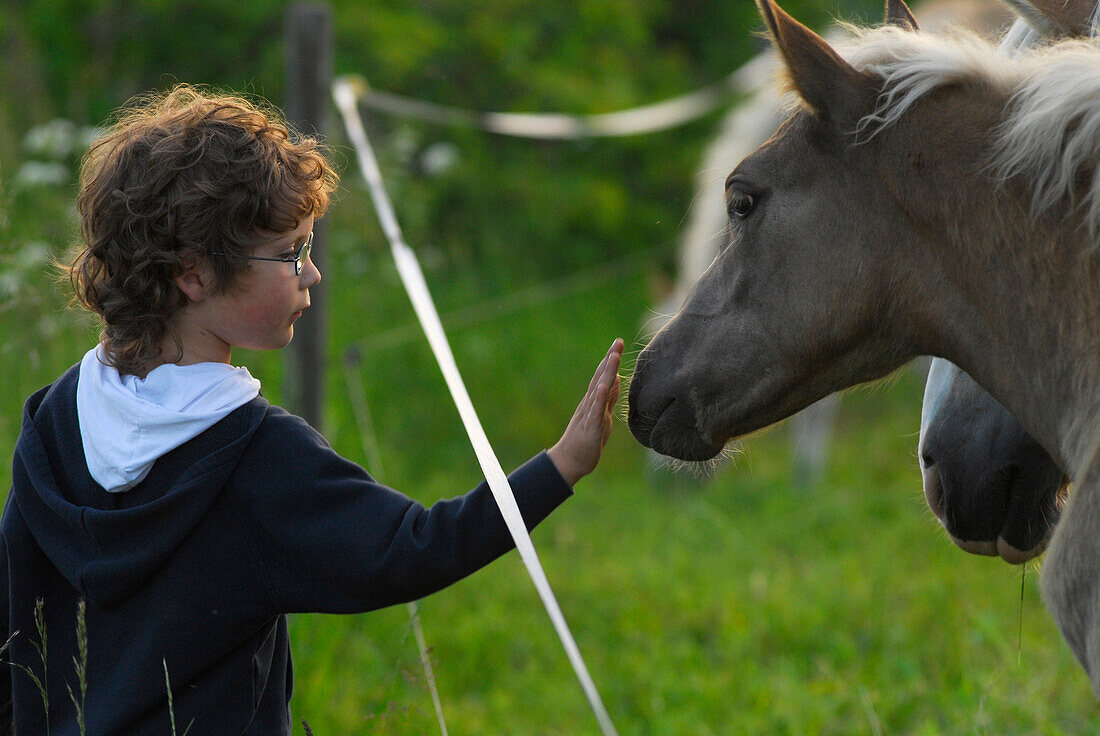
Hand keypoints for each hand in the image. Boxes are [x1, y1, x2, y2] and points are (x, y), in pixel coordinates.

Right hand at [548, 338, 623, 486]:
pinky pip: (595, 410)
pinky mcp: (590, 426)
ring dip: (606, 372)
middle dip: (610, 359)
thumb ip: (609, 397)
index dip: (611, 359)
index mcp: (593, 400)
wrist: (570, 461)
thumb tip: (619, 379)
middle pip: (600, 376)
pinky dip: (599, 397)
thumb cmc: (587, 440)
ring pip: (598, 389)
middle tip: (617, 341)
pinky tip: (603, 385)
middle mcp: (590, 402)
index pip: (603, 375)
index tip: (618, 342)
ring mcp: (589, 413)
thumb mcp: (602, 415)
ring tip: (613, 356)